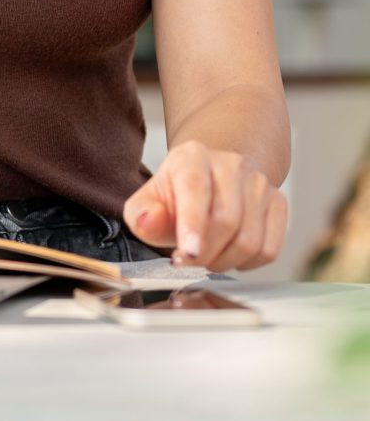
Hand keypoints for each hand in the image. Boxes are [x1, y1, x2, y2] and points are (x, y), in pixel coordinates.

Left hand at [122, 140, 287, 271]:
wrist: (211, 179)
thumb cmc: (177, 195)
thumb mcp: (149, 201)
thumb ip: (142, 214)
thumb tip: (148, 221)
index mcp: (193, 157)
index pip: (195, 188)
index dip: (192, 223)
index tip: (188, 251)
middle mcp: (231, 164)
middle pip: (225, 221)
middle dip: (204, 253)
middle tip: (188, 259)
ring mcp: (259, 183)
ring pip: (249, 240)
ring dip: (224, 261)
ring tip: (207, 255)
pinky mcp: (278, 203)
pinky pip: (269, 249)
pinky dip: (247, 263)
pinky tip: (230, 253)